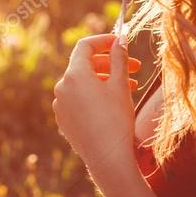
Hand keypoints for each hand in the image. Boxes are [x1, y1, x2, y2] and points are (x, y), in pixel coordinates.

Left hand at [53, 33, 138, 185]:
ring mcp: (60, 104)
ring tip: (130, 87)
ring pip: (83, 84)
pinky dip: (94, 96)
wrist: (107, 157)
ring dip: (105, 80)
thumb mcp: (121, 85)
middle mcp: (62, 87)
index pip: (85, 46)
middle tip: (135, 68)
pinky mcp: (63, 119)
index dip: (104, 41)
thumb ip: (120, 58)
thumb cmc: (116, 119)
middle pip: (85, 65)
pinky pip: (78, 100)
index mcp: (74, 74)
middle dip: (110, 63)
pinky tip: (113, 103)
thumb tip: (121, 39)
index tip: (121, 42)